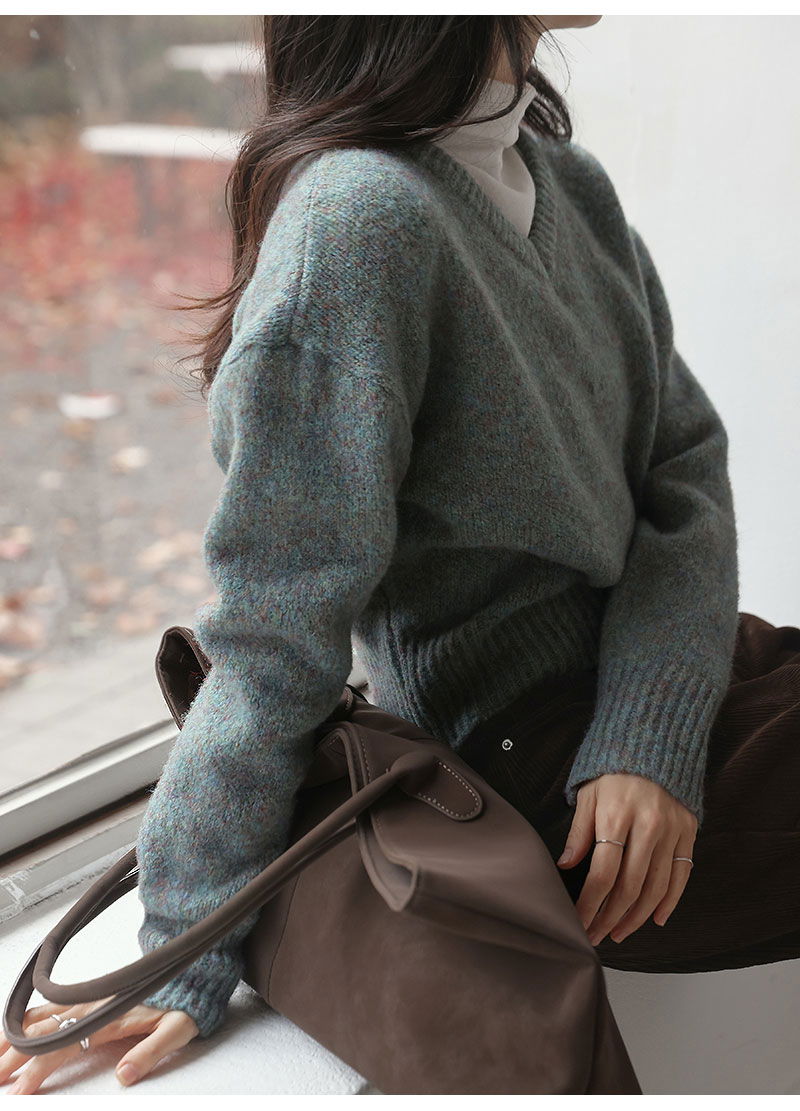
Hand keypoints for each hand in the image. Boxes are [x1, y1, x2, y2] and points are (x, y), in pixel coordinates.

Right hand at [0, 998, 199, 1093]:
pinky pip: (49, 1008)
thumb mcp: (178, 1029)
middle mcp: (92, 1004)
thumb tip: (125, 1075)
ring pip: (40, 1018)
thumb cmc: (185, 1001)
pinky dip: (24, 1021)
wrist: (192, 970)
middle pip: (43, 1032)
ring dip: (13, 1037)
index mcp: (110, 1015)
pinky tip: (12, 1032)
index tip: (21, 1092)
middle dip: (14, 1057)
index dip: (39, 1069)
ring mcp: (87, 1000)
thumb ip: (151, 1051)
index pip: (65, 1045)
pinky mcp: (87, 998)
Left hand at [557, 772, 697, 945]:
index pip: (602, 874)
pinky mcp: (688, 831)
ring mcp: (671, 831)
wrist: (653, 742)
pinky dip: (669, 901)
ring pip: (656, 888)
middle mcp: (647, 827)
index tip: (579, 922)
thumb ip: (579, 833)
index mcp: (616, 816)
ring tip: (620, 932)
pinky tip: (656, 918)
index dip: (590, 905)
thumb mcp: (588, 794)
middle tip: (597, 935)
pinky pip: (681, 875)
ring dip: (636, 917)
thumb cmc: (613, 769)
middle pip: (629, 887)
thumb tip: (566, 866)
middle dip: (610, 918)